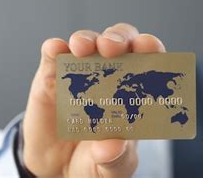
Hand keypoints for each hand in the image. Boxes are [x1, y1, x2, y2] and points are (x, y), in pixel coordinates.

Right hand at [22, 23, 165, 176]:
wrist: (57, 172)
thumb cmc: (96, 161)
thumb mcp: (111, 167)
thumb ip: (114, 157)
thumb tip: (111, 145)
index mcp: (135, 89)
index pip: (149, 60)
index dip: (150, 48)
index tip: (149, 46)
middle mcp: (111, 73)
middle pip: (121, 41)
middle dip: (119, 38)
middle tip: (112, 47)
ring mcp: (81, 72)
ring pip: (88, 42)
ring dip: (88, 39)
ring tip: (83, 48)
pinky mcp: (52, 77)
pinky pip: (54, 56)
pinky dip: (55, 48)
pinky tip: (56, 49)